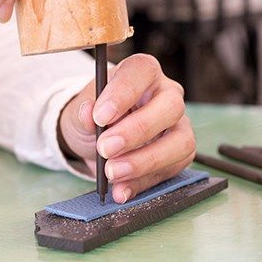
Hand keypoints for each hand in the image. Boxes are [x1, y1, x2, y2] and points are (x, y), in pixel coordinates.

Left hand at [59, 54, 195, 203]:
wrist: (97, 139)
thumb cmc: (95, 117)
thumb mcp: (81, 111)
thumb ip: (84, 112)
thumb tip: (88, 113)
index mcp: (142, 73)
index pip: (142, 71)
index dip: (123, 93)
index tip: (100, 116)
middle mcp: (167, 95)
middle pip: (170, 107)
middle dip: (137, 131)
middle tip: (106, 148)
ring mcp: (178, 125)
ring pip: (180, 142)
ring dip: (144, 161)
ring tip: (112, 173)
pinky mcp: (180, 154)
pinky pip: (171, 170)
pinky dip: (143, 183)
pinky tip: (121, 190)